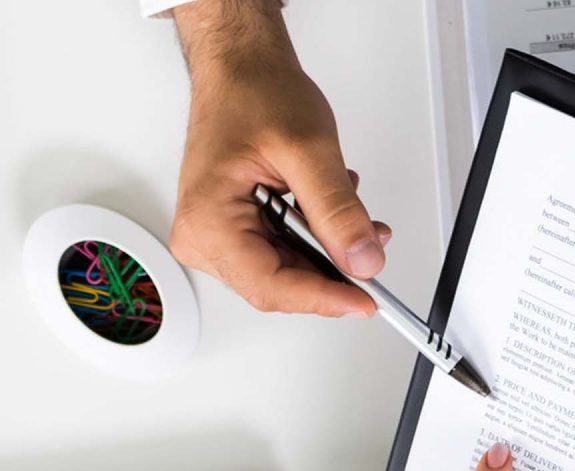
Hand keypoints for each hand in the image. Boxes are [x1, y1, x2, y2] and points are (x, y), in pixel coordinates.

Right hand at [167, 0, 390, 317]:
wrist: (239, 68)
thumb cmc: (252, 93)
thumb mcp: (308, 150)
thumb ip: (338, 211)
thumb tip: (362, 260)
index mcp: (208, 222)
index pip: (270, 286)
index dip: (324, 298)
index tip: (365, 299)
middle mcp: (202, 236)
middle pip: (278, 284)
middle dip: (331, 272)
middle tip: (372, 250)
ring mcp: (216, 234)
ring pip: (284, 270)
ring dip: (326, 251)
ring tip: (351, 212)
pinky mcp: (233, 227)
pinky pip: (281, 251)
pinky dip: (314, 236)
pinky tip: (326, 206)